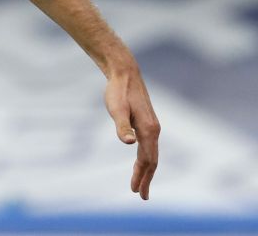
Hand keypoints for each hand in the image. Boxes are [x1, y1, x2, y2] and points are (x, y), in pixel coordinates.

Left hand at [104, 67, 159, 199]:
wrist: (124, 73)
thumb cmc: (118, 91)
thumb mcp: (116, 108)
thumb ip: (122, 126)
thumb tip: (129, 143)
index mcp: (148, 130)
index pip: (147, 160)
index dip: (142, 177)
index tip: (136, 192)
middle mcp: (154, 130)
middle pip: (152, 161)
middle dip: (146, 179)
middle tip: (142, 196)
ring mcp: (152, 126)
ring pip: (151, 154)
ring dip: (146, 170)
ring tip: (140, 183)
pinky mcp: (146, 122)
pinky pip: (149, 146)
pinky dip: (146, 158)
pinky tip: (140, 161)